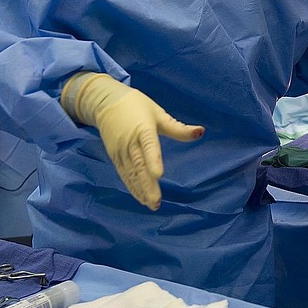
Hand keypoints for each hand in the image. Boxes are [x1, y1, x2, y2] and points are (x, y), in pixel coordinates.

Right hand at [61, 73, 203, 209]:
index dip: (153, 160)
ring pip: (131, 173)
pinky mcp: (115, 157)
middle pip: (139, 165)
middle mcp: (129, 142)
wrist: (106, 102)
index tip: (159, 175)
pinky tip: (141, 198)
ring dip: (140, 190)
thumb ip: (178, 128)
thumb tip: (201, 132)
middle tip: (156, 202)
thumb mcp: (158, 113)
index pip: (149, 145)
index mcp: (143, 129)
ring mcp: (120, 151)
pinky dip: (132, 187)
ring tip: (152, 205)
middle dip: (147, 185)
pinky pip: (124, 174)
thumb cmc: (137, 106)